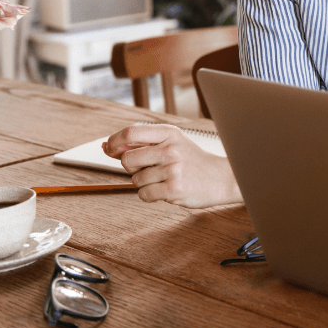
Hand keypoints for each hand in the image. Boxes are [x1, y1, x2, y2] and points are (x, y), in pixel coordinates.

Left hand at [103, 124, 241, 208]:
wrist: (221, 178)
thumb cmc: (192, 161)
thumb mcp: (172, 143)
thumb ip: (141, 144)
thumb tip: (106, 146)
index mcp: (170, 133)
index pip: (131, 132)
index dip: (114, 141)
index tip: (109, 148)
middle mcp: (170, 149)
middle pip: (127, 159)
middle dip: (130, 168)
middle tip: (147, 168)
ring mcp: (172, 169)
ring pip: (135, 180)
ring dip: (143, 183)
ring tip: (163, 179)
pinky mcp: (173, 189)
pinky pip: (144, 195)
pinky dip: (149, 195)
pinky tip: (164, 189)